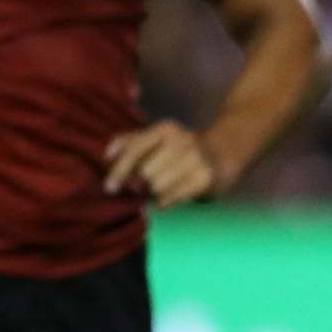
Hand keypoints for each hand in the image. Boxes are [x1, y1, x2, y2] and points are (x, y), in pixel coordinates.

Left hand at [105, 121, 229, 208]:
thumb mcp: (159, 138)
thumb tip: (107, 155)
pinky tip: (166, 198)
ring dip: (153, 193)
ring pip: (157, 187)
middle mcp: (181, 141)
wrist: (224, 154)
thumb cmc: (182, 149)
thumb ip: (131, 142)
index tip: (109, 187)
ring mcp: (196, 159)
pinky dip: (164, 201)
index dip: (119, 170)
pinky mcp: (205, 178)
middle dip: (141, 183)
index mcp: (165, 129)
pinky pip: (172, 197)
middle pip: (145, 173)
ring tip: (160, 189)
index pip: (135, 150)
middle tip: (146, 185)